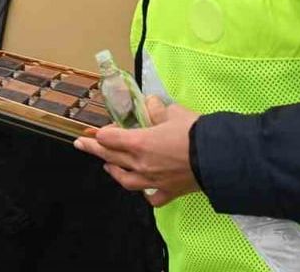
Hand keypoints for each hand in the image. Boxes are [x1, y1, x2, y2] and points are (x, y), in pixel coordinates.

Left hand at [73, 96, 200, 206]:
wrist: (219, 158)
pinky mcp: (168, 191)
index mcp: (139, 142)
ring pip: (124, 179)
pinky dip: (145, 193)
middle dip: (93, 149)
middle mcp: (141, 163)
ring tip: (106, 165)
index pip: (109, 138)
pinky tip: (143, 188)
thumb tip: (151, 104)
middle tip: (81, 144)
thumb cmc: (195, 132)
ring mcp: (153, 180)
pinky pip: (151, 196)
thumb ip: (158, 109)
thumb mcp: (174, 113)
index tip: (93, 131)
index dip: (99, 133)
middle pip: (110, 156)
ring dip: (113, 170)